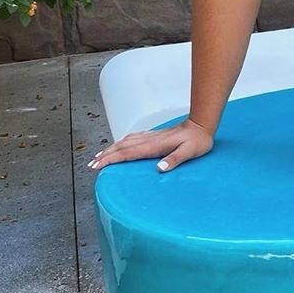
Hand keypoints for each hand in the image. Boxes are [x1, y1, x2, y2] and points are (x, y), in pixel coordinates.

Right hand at [88, 118, 213, 174]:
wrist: (202, 124)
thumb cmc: (198, 140)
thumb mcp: (189, 152)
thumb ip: (175, 160)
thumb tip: (159, 168)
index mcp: (154, 146)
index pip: (127, 153)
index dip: (111, 159)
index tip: (97, 166)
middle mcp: (149, 140)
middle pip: (121, 147)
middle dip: (105, 156)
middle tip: (92, 165)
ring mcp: (151, 136)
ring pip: (125, 142)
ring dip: (111, 149)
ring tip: (99, 157)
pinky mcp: (154, 135)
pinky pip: (132, 139)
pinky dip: (121, 143)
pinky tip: (119, 146)